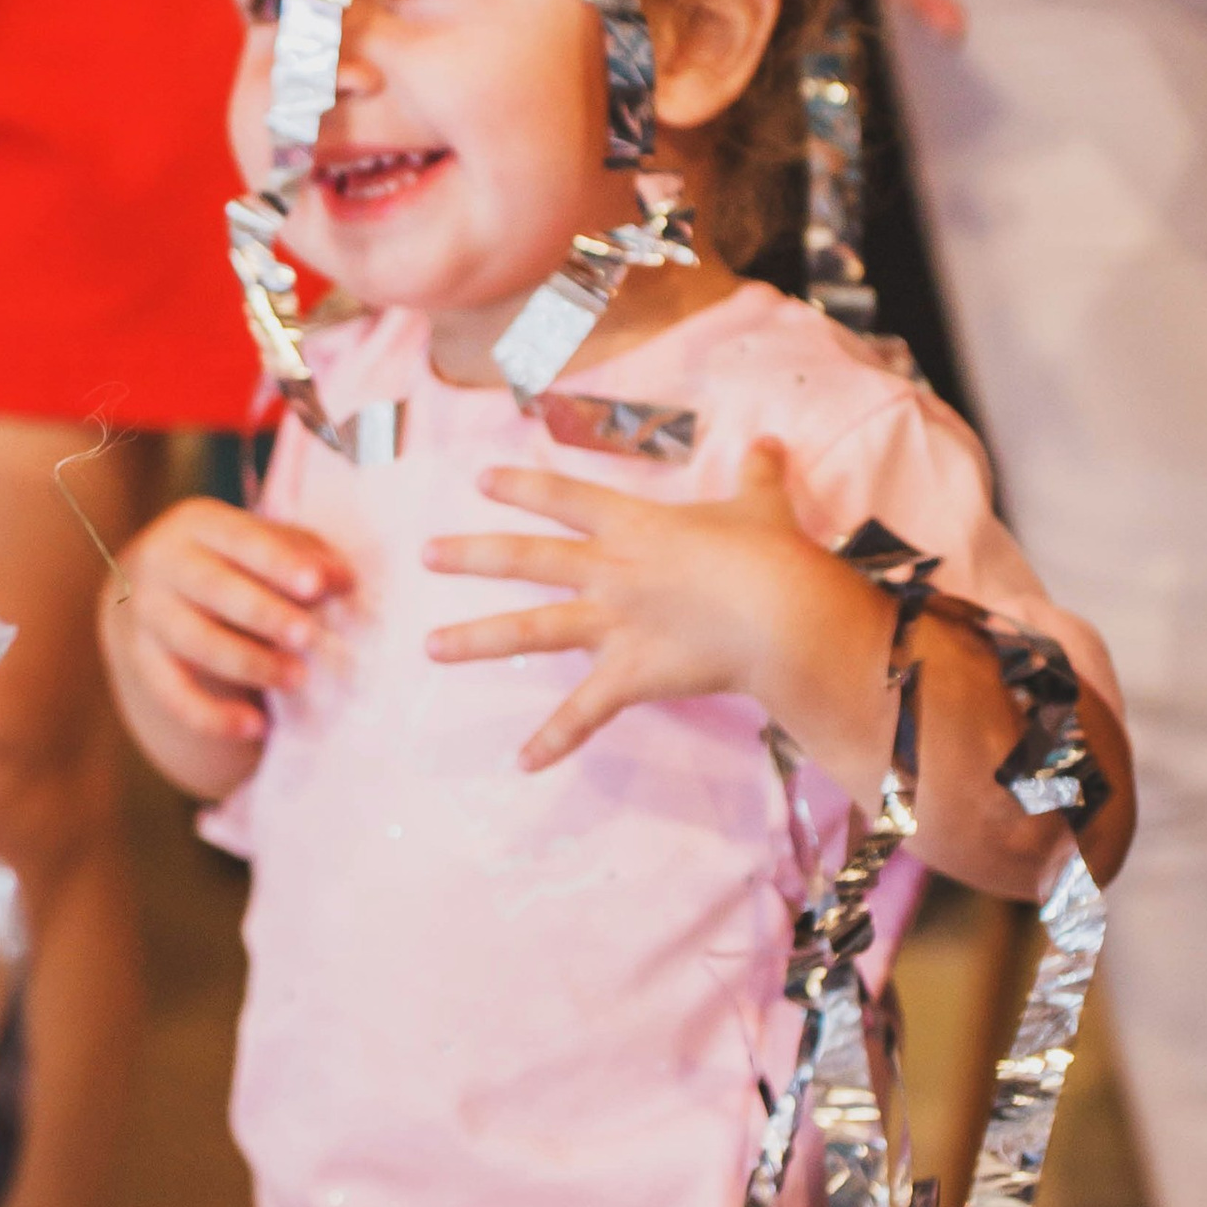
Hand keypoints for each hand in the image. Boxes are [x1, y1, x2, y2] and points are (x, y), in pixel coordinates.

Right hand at [105, 494, 352, 752]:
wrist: (149, 591)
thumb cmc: (229, 563)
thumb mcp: (261, 544)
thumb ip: (306, 556)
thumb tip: (343, 582)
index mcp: (197, 524)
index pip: (242, 539)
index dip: (280, 562)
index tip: (318, 586)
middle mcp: (163, 563)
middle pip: (213, 588)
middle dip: (263, 613)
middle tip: (306, 636)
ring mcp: (147, 614)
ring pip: (196, 642)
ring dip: (249, 662)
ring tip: (297, 678)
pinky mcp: (141, 661)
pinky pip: (175, 695)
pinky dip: (214, 716)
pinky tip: (256, 727)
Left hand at [424, 442, 873, 773]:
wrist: (780, 615)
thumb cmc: (771, 557)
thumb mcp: (762, 506)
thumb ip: (758, 475)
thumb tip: (772, 442)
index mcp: (634, 526)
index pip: (564, 497)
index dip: (522, 487)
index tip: (480, 480)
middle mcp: (609, 572)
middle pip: (526, 557)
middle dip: (472, 555)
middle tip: (426, 554)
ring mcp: (612, 625)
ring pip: (530, 630)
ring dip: (476, 639)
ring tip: (429, 647)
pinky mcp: (628, 675)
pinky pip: (583, 714)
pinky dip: (554, 741)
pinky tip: (522, 763)